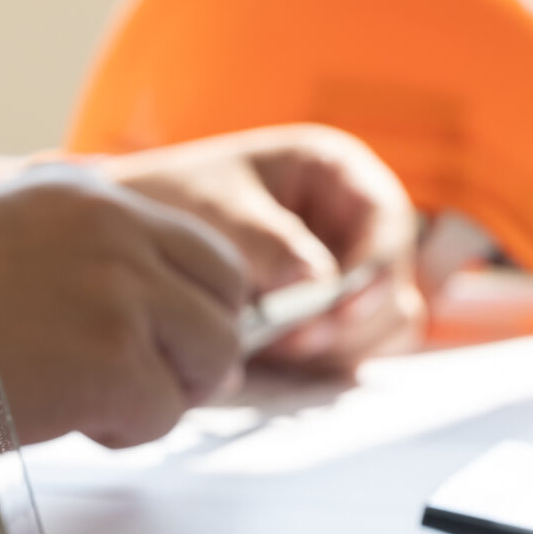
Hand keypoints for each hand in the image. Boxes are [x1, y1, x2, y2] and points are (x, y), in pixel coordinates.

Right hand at [0, 165, 248, 452]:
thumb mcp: (8, 235)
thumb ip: (80, 256)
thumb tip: (148, 316)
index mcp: (89, 195)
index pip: (201, 246)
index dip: (194, 304)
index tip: (168, 339)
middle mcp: (117, 232)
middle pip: (225, 295)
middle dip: (196, 349)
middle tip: (147, 383)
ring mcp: (121, 293)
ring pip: (211, 354)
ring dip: (164, 392)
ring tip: (97, 405)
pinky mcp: (116, 359)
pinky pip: (163, 413)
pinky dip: (125, 432)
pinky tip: (69, 420)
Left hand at [99, 125, 424, 375]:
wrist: (134, 234)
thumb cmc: (174, 201)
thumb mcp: (214, 208)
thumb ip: (265, 241)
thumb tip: (317, 282)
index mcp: (338, 173)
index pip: (390, 224)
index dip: (377, 270)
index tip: (338, 308)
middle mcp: (356, 225)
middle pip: (398, 285)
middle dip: (355, 321)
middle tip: (295, 342)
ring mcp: (349, 276)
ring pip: (386, 327)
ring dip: (342, 347)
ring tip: (277, 346)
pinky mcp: (331, 319)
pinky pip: (355, 349)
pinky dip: (326, 360)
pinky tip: (279, 354)